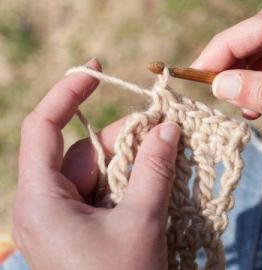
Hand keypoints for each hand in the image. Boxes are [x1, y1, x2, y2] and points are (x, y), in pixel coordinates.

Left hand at [13, 59, 179, 269]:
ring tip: (169, 158)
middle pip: (82, 152)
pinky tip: (158, 181)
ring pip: (98, 172)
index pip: (43, 128)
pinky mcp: (82, 229)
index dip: (70, 93)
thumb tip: (168, 128)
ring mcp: (63, 219)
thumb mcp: (141, 221)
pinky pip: (105, 193)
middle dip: (125, 139)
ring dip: (133, 163)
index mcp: (40, 201)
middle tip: (167, 131)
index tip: (98, 71)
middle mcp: (45, 205)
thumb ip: (153, 169)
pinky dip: (131, 184)